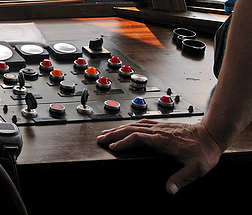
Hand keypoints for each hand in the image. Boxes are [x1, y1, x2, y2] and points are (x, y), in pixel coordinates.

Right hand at [97, 119, 224, 193]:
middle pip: (131, 129)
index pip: (137, 138)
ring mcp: (160, 127)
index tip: (112, 147)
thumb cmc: (204, 150)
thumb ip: (181, 179)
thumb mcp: (196, 168)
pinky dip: (130, 125)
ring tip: (107, 132)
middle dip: (114, 134)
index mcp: (163, 140)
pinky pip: (142, 123)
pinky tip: (127, 127)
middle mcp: (159, 131)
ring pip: (134, 125)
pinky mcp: (163, 126)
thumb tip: (169, 190)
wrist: (212, 134)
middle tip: (100, 138)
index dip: (123, 142)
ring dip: (119, 128)